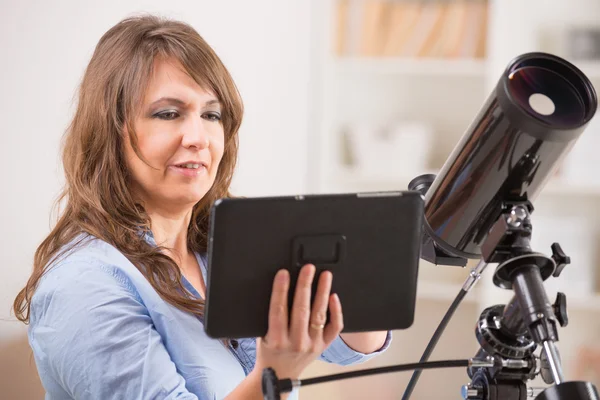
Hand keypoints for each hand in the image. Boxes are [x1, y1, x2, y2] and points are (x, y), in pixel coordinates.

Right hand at [253, 264, 343, 380]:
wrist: (280, 375)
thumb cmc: (269, 351)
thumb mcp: (262, 335)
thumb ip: (269, 315)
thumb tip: (277, 286)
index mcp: (276, 340)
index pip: (278, 310)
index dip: (280, 290)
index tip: (283, 273)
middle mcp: (295, 343)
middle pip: (301, 310)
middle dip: (305, 286)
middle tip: (308, 268)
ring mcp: (312, 344)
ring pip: (319, 315)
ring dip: (322, 292)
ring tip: (325, 276)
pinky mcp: (324, 346)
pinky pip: (334, 327)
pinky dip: (336, 311)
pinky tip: (334, 296)